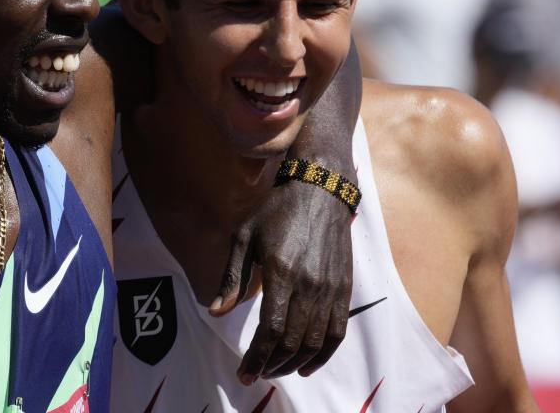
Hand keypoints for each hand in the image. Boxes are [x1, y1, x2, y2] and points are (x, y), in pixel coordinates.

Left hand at [211, 39, 360, 383]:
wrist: (320, 188)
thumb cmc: (275, 210)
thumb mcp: (243, 237)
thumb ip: (231, 278)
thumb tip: (215, 312)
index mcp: (282, 272)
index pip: (270, 331)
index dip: (256, 358)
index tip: (243, 373)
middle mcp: (310, 284)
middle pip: (292, 343)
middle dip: (271, 365)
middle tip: (255, 373)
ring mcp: (331, 288)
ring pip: (315, 342)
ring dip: (294, 363)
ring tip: (275, 369)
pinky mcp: (344, 287)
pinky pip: (336, 332)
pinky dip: (322, 354)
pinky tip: (306, 364)